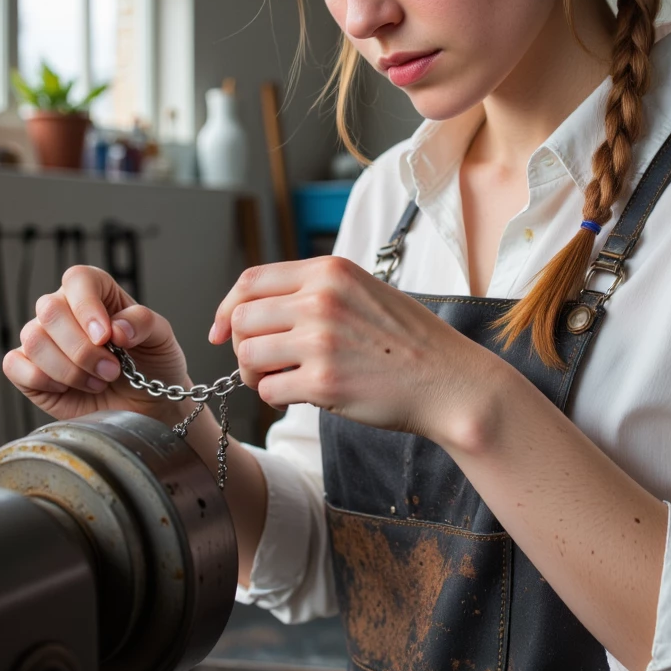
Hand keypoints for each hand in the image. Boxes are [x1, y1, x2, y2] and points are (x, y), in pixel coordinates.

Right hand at [3, 265, 190, 424]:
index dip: (87, 306)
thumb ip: (143, 323)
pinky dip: (42, 379)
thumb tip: (116, 326)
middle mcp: (65, 311)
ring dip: (70, 369)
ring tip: (98, 382)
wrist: (145, 407)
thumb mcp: (162, 338)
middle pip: (50, 310)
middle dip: (83, 349)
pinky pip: (14, 364)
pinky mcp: (28, 369)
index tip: (106, 337)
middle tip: (112, 371)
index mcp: (96, 293)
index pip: (78, 279)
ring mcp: (44, 340)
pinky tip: (67, 388)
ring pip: (33, 339)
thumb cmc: (151, 366)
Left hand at [210, 256, 490, 438]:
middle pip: (242, 319)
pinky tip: (300, 398)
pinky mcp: (324, 383)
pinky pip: (269, 391)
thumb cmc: (411, 343)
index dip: (226, 308)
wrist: (451, 382)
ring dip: (254, 375)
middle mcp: (322, 300)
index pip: (252, 281)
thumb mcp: (365, 293)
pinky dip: (276, 399)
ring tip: (279, 383)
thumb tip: (257, 308)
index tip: (220, 331)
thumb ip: (317, 291)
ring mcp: (321, 341)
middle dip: (240, 347)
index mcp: (331, 271)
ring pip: (248, 356)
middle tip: (260, 365)